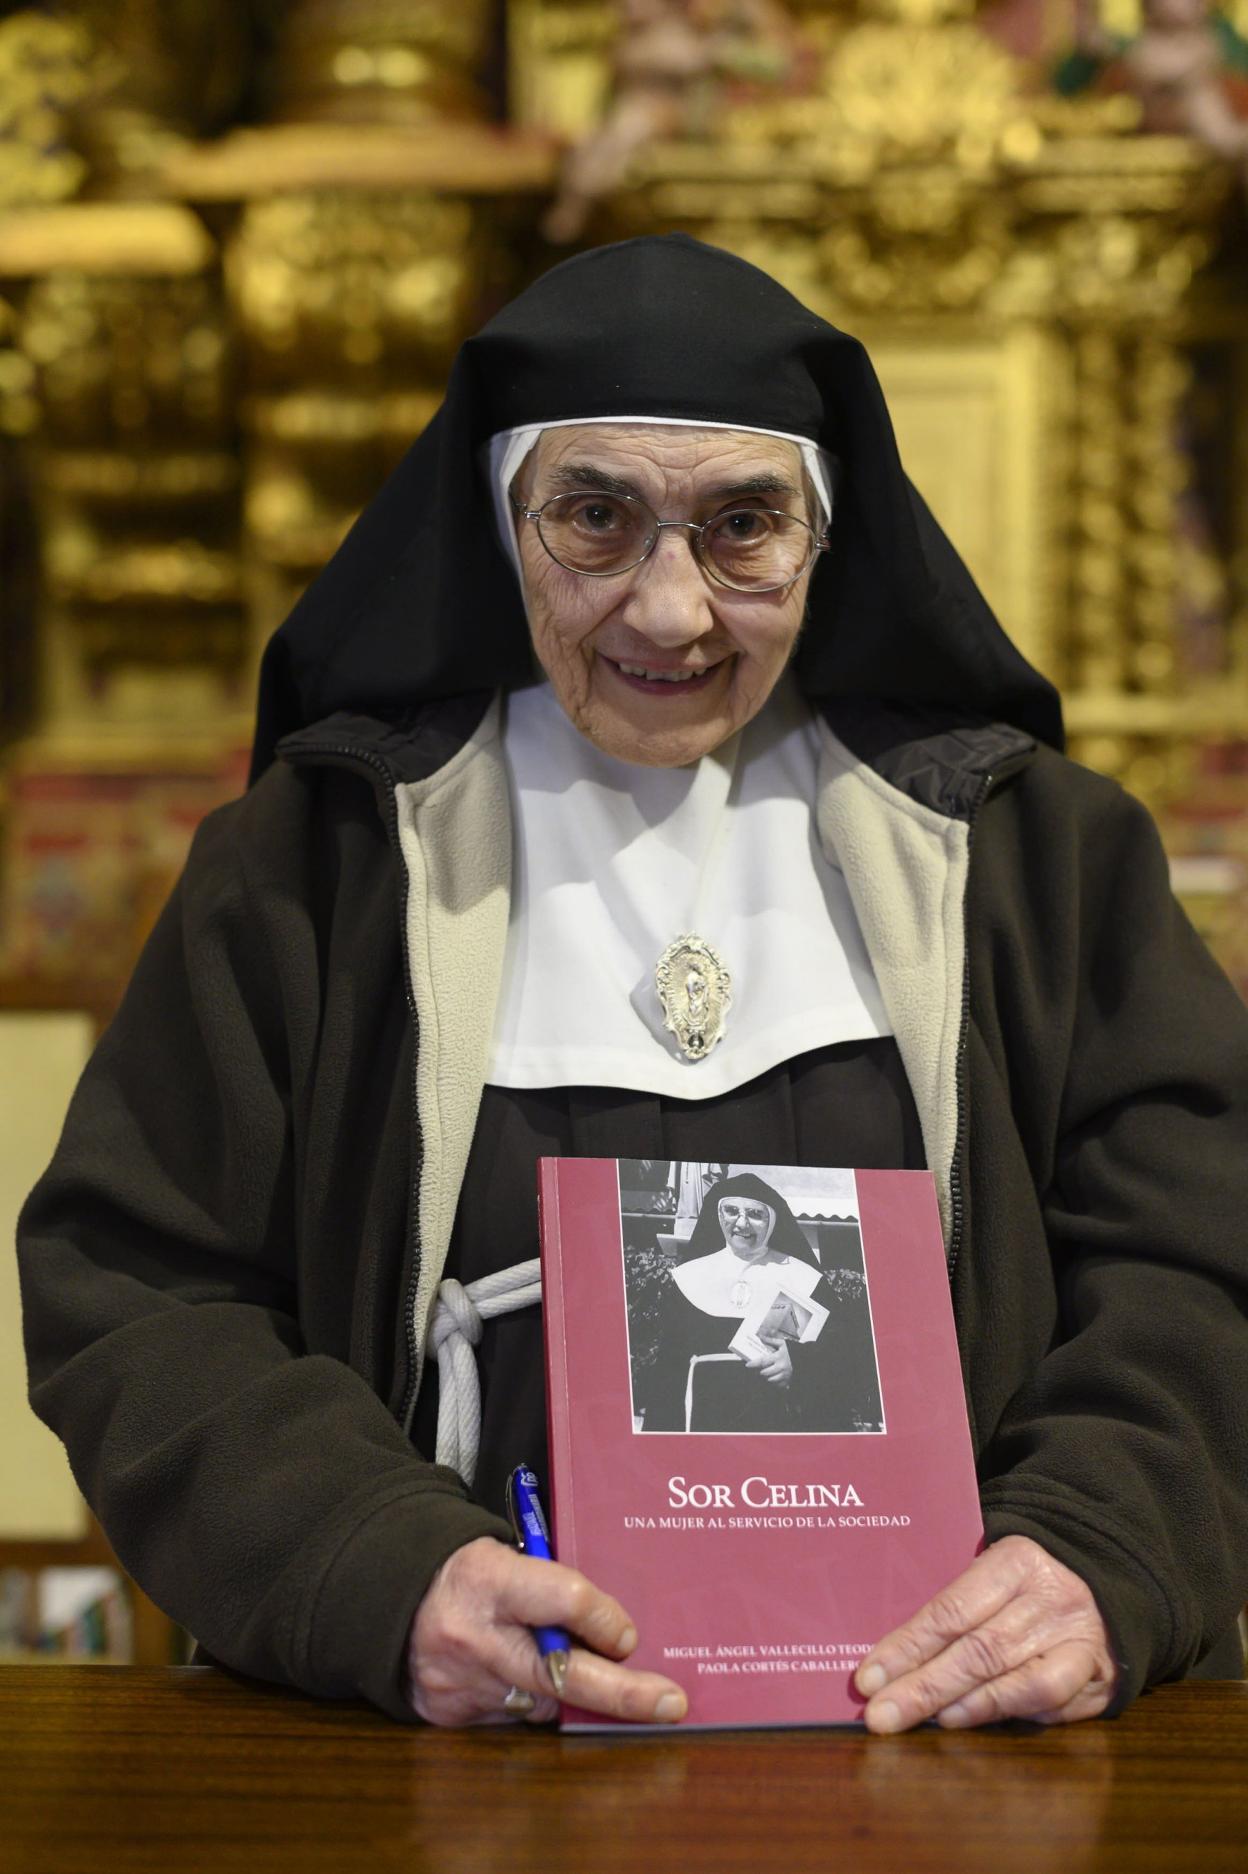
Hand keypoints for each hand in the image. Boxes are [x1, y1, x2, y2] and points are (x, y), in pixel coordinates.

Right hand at [404, 1536, 688, 1727]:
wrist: (394, 1599)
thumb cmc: (468, 1573)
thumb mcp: (508, 1555)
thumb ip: (556, 1587)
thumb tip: (618, 1630)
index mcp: (489, 1577)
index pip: (561, 1598)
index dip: (602, 1618)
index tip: (630, 1636)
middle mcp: (474, 1636)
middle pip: (561, 1672)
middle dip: (623, 1693)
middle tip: (669, 1704)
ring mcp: (462, 1683)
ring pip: (544, 1703)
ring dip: (578, 1696)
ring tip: (605, 1686)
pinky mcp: (453, 1715)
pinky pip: (515, 1718)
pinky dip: (536, 1703)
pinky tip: (538, 1685)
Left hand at [740, 1334, 792, 1386]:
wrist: (805, 1358)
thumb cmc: (793, 1351)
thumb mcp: (782, 1343)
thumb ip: (770, 1340)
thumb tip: (760, 1337)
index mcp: (778, 1357)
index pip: (762, 1362)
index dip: (754, 1364)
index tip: (748, 1365)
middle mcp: (781, 1367)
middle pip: (765, 1373)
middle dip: (760, 1371)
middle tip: (758, 1368)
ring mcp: (785, 1376)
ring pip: (770, 1380)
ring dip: (766, 1376)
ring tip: (767, 1372)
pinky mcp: (788, 1381)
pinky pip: (777, 1385)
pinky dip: (774, 1382)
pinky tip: (774, 1377)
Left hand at [854, 1535, 1117, 1731]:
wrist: (1103, 1579)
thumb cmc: (1026, 1581)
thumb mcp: (992, 1570)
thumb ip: (952, 1603)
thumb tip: (889, 1657)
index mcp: (1016, 1561)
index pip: (952, 1609)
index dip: (907, 1647)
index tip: (868, 1678)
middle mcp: (1052, 1599)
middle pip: (979, 1650)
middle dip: (923, 1687)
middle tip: (881, 1716)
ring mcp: (1080, 1639)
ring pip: (1017, 1681)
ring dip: (964, 1706)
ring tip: (923, 1720)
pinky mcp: (1100, 1676)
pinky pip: (1050, 1703)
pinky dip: (1006, 1714)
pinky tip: (969, 1720)